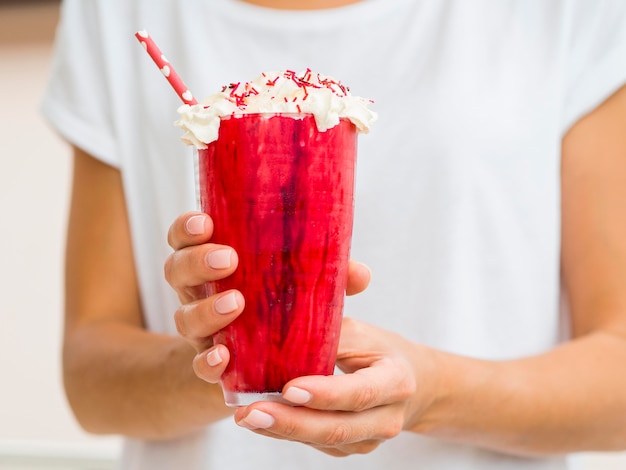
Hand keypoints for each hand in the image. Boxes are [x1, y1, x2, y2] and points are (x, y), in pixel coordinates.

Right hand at [164, 212, 371, 384]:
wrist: (262, 359)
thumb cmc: (280, 303)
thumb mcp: (300, 282)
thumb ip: (326, 273)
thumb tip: (360, 273)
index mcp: (213, 261)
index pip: (184, 237)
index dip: (186, 227)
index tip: (205, 221)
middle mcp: (199, 291)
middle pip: (176, 270)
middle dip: (197, 262)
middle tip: (228, 260)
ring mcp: (200, 328)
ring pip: (183, 317)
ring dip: (207, 310)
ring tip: (237, 304)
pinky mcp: (210, 362)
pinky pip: (197, 364)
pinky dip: (207, 361)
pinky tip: (224, 356)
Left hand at [233, 318, 437, 456]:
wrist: (412, 383)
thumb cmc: (381, 351)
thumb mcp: (362, 333)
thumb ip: (329, 335)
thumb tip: (279, 330)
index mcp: (396, 380)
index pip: (359, 392)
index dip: (324, 394)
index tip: (288, 388)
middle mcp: (387, 417)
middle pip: (337, 428)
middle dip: (290, 423)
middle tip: (251, 412)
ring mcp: (370, 439)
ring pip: (324, 442)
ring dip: (282, 431)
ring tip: (246, 416)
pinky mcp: (352, 448)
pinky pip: (317, 446)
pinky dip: (286, 434)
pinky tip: (261, 421)